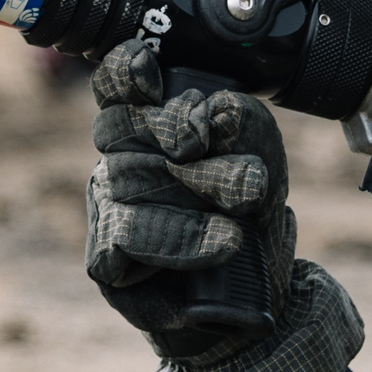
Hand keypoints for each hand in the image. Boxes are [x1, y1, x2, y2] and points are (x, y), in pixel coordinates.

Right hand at [85, 39, 366, 371]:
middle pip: (123, 129)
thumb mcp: (263, 160)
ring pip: (131, 179)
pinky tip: (226, 243)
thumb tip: (216, 112)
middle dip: (184, 135)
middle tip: (241, 154)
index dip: (124, 73)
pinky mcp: (107, 261)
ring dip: (202, 187)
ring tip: (251, 197)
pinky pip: (132, 235)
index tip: (151, 67)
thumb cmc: (254, 223)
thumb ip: (242, 125)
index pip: (118, 88)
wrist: (259, 304)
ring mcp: (108, 211)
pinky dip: (184, 237)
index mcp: (148, 131)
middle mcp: (118, 165)